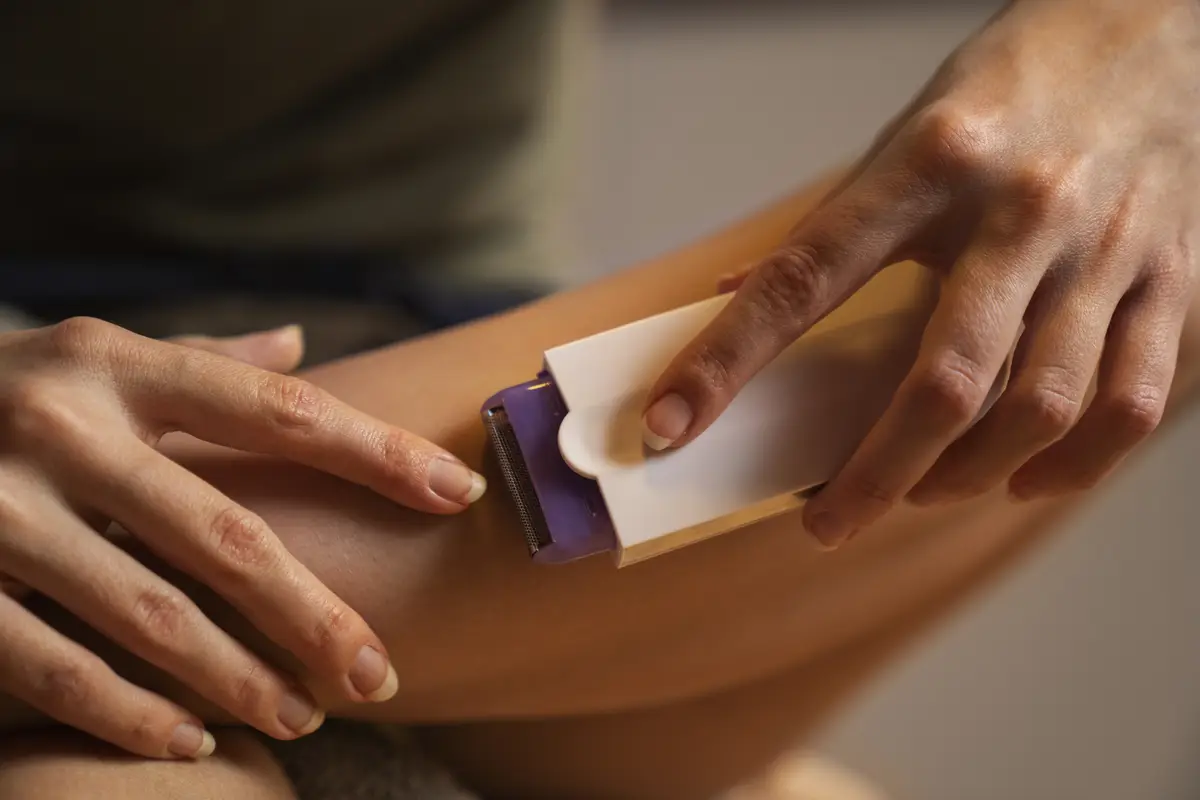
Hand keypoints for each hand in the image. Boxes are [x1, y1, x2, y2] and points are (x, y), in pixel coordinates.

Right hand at [0, 320, 485, 757]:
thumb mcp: (92, 360)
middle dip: (317, 613)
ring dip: (239, 676)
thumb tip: (302, 341)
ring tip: (305, 714)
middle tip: (380, 674)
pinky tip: (195, 739)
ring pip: (148, 614)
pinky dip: (132, 712)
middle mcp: (59, 422)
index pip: (278, 408)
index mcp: (114, 364)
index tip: (456, 493)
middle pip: (228, 532)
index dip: (376, 454)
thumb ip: (198, 361)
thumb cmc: (5, 397)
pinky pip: (53, 666)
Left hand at [643, 0, 1199, 546]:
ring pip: (1038, 407)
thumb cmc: (1011, 90)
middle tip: (826, 519)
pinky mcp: (1172, 281)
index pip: (804, 279)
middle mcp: (1020, 211)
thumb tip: (734, 295)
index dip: (727, 361)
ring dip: (964, 478)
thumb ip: (830, 229)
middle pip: (941, 381)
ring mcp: (1104, 251)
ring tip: (918, 492)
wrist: (1159, 24)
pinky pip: (1128, 405)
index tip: (671, 423)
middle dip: (873, 476)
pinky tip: (1019, 477)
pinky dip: (1069, 467)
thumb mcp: (903, 136)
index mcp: (927, 167)